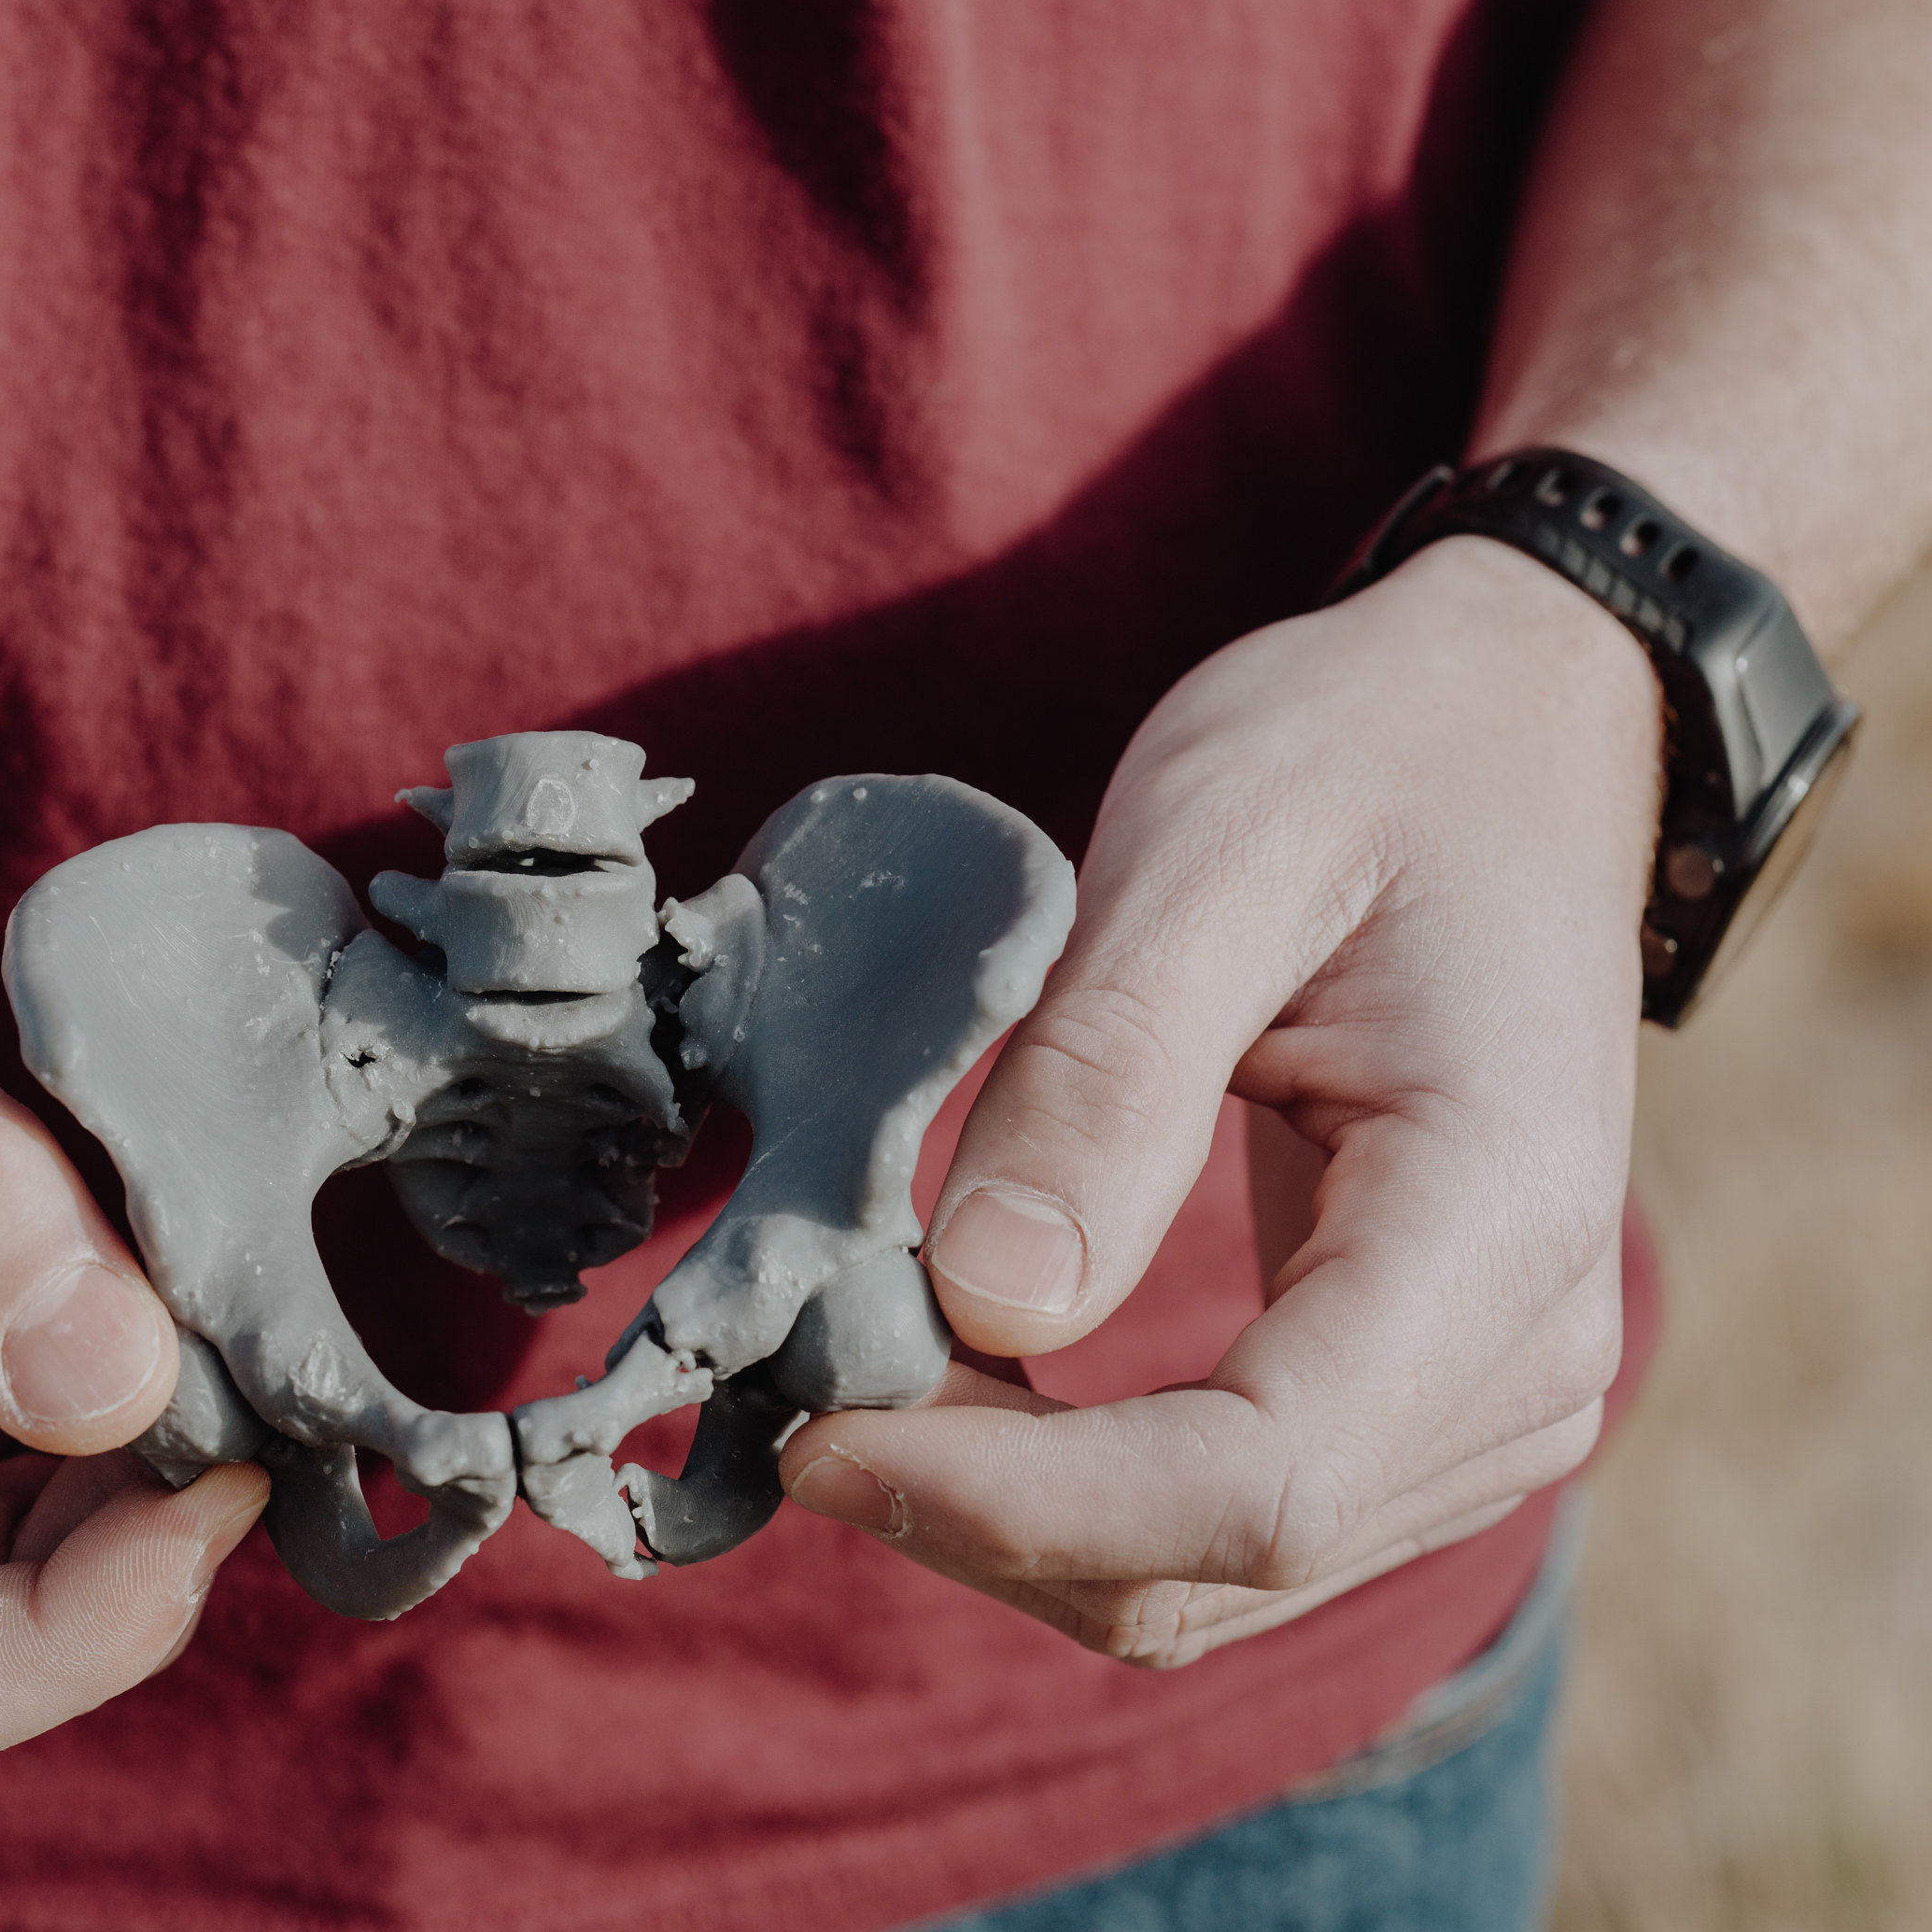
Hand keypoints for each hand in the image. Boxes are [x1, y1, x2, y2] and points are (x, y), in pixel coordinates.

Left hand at [781, 536, 1655, 1664]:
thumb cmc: (1359, 756)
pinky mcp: (1411, 1396)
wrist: (1501, 735)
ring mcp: (1485, 1399)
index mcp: (1498, 1223)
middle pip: (1220, 1563)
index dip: (1014, 1498)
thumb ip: (1105, 1079)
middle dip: (978, 1511)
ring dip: (1008, 1513)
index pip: (1258, 1485)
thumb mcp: (1213, 850)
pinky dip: (1065, 1486)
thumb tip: (985, 1308)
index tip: (811, 1430)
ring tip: (855, 1363)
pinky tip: (950, 1373)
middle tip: (788, 1382)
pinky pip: (1219, 1519)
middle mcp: (1525, 1359)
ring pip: (1209, 1576)